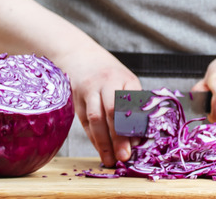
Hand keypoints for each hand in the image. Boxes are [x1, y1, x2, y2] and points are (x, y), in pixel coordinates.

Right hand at [57, 49, 140, 166]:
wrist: (79, 55)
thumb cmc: (109, 74)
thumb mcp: (126, 83)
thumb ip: (133, 108)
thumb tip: (136, 141)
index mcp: (125, 79)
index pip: (132, 103)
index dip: (135, 124)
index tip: (139, 143)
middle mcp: (107, 83)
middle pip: (113, 112)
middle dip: (119, 137)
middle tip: (125, 157)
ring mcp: (89, 90)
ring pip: (96, 118)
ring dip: (103, 142)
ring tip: (111, 160)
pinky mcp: (76, 99)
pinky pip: (85, 122)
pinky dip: (93, 139)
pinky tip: (100, 151)